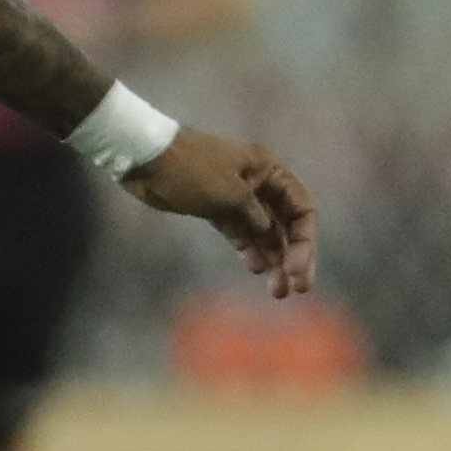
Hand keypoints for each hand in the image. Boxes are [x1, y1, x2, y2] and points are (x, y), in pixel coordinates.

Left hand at [120, 126, 317, 299]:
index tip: (298, 269)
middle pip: (286, 224)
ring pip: (264, 233)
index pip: (301, 209)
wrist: (146, 159)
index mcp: (269, 169)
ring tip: (278, 291)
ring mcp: (238, 197)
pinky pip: (241, 233)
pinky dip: (250, 250)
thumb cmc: (191, 170)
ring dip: (273, 259)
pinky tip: (256, 268)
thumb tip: (269, 235)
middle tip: (297, 288)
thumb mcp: (231, 194)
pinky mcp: (217, 209)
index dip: (305, 241)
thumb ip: (257, 218)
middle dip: (293, 255)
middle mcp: (259, 182)